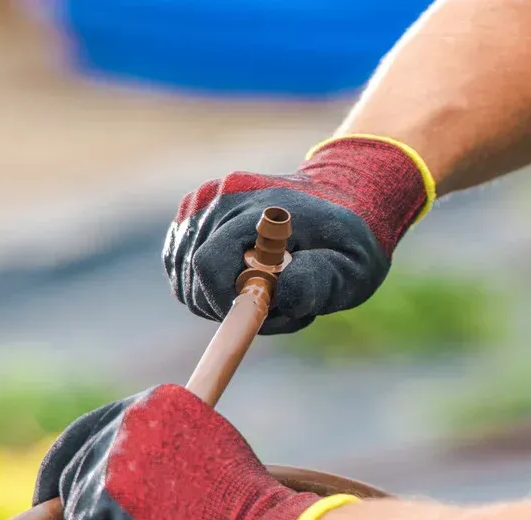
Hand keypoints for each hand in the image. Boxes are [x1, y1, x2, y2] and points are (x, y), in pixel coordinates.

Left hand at [33, 385, 336, 519]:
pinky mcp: (103, 506)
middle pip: (75, 462)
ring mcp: (114, 462)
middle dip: (75, 499)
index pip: (97, 427)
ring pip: (75, 506)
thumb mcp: (208, 453)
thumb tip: (134, 468)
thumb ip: (166, 450)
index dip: (79, 459)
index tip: (64, 484)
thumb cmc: (246, 507)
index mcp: (157, 402)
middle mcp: (130, 422)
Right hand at [164, 136, 431, 334]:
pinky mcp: (197, 204)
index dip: (220, 302)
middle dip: (220, 300)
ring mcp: (208, 196)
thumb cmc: (349, 240)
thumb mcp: (349, 269)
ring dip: (212, 290)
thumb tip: (273, 294)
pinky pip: (180, 257)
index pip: (209, 263)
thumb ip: (316, 283)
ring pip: (182, 265)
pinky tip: (236, 278)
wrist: (343, 195)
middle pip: (191, 269)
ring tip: (257, 289)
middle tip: (266, 304)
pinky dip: (201, 278)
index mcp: (262, 209)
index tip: (250, 314)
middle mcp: (227, 194)